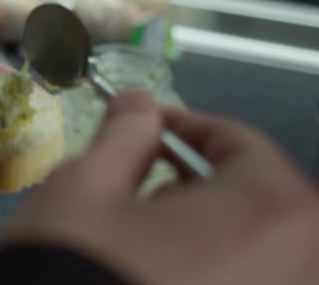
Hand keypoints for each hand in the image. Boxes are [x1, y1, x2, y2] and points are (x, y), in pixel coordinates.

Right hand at [1, 91, 318, 284]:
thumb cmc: (75, 264)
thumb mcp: (87, 186)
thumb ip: (124, 133)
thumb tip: (137, 102)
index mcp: (266, 212)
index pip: (241, 142)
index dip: (187, 125)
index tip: (148, 127)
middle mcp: (296, 264)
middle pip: (253, 195)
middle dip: (196, 180)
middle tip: (140, 184)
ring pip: (249, 242)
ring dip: (204, 223)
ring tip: (144, 234)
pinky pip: (240, 276)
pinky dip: (208, 263)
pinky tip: (156, 269)